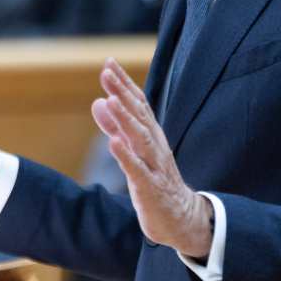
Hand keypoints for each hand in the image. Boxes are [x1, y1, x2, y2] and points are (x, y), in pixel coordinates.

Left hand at [91, 58, 212, 257]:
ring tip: (112, 100)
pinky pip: (138, 170)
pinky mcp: (151, 188)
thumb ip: (115, 127)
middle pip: (139, 115)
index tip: (109, 63)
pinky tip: (113, 143)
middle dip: (123, 93)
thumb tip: (98, 101)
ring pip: (140, 139)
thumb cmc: (155, 180)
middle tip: (107, 72)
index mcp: (151, 135)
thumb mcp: (133, 150)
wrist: (182, 218)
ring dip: (126, 119)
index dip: (124, 84)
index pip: (138, 104)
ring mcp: (154, 166)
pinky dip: (126, 156)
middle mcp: (154, 145)